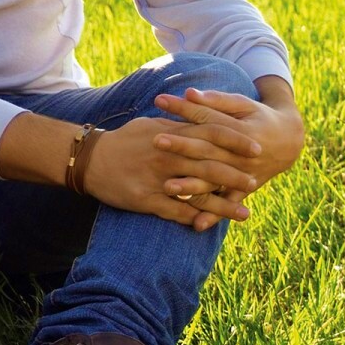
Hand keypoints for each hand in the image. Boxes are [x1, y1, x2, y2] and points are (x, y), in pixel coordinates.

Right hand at [80, 115, 260, 229]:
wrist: (87, 159)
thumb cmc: (121, 141)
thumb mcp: (149, 125)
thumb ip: (176, 124)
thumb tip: (200, 119)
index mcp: (169, 135)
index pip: (212, 134)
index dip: (237, 142)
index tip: (258, 149)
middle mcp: (166, 156)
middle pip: (210, 164)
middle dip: (236, 175)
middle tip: (256, 182)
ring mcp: (156, 179)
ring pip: (198, 192)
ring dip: (224, 204)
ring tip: (245, 213)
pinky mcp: (145, 199)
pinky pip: (176, 211)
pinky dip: (195, 218)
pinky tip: (210, 225)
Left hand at [154, 82, 304, 230]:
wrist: (289, 140)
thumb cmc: (257, 116)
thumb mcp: (242, 104)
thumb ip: (215, 100)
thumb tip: (188, 93)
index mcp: (243, 130)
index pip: (208, 119)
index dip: (184, 110)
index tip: (159, 101)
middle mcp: (244, 156)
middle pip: (209, 150)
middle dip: (182, 146)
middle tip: (156, 141)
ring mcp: (245, 175)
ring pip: (216, 181)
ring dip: (193, 186)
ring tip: (168, 187)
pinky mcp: (245, 190)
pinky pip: (228, 204)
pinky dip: (215, 215)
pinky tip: (196, 225)